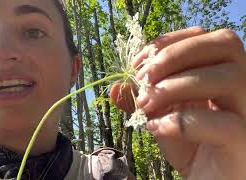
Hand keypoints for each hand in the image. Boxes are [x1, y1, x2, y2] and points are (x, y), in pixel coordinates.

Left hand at [110, 27, 245, 179]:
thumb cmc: (189, 146)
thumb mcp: (160, 116)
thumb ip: (140, 98)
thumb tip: (115, 88)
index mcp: (220, 73)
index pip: (204, 37)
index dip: (169, 43)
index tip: (138, 64)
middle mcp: (242, 87)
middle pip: (225, 44)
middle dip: (175, 55)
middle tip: (144, 78)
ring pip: (229, 78)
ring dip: (176, 87)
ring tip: (145, 105)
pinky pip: (224, 123)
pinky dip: (183, 122)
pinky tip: (157, 128)